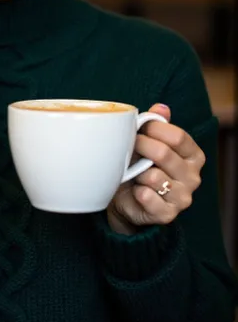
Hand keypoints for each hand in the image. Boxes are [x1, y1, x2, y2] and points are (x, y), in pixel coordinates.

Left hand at [107, 103, 205, 234]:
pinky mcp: (167, 214)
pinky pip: (147, 197)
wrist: (127, 198)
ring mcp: (182, 198)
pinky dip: (136, 191)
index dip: (154, 129)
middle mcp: (193, 177)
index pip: (178, 136)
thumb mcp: (149, 141)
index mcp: (194, 156)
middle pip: (164, 154)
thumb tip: (162, 107)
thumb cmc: (140, 165)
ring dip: (137, 172)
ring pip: (154, 176)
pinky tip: (135, 189)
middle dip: (141, 146)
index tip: (140, 128)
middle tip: (130, 146)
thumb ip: (157, 124)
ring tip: (134, 172)